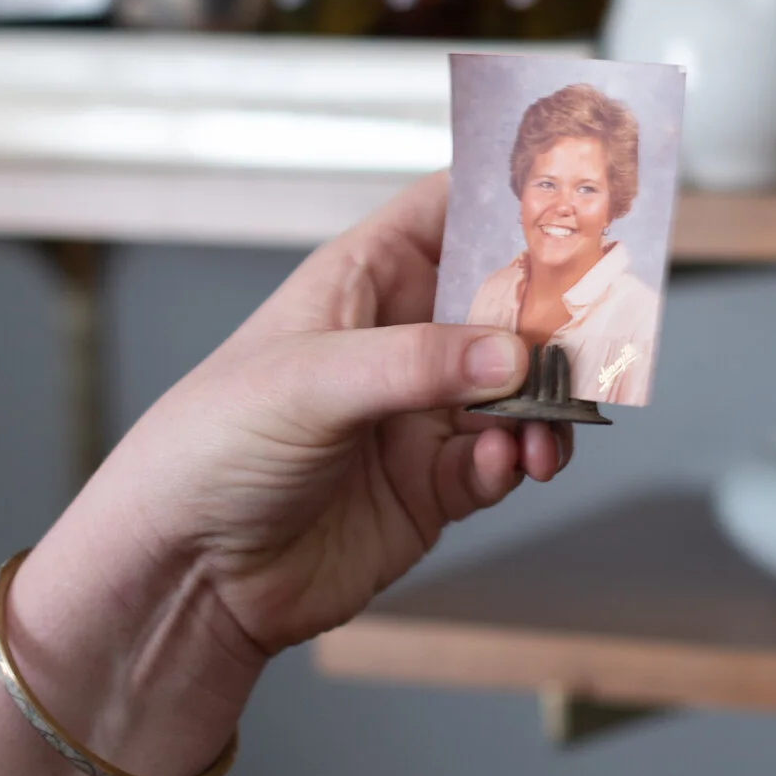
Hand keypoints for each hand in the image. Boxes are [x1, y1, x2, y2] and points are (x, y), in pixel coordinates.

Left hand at [54, 174, 570, 667]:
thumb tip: (512, 353)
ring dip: (547, 405)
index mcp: (360, 282)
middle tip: (592, 336)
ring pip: (520, 390)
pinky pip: (503, 461)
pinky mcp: (431, 486)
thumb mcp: (306, 383)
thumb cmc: (206, 450)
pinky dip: (519, 462)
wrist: (184, 576)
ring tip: (547, 429)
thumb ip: (415, 364)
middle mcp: (398, 342)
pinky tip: (506, 468)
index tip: (577, 204)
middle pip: (506, 305)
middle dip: (554, 319)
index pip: (449, 211)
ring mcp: (418, 414)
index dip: (508, 199)